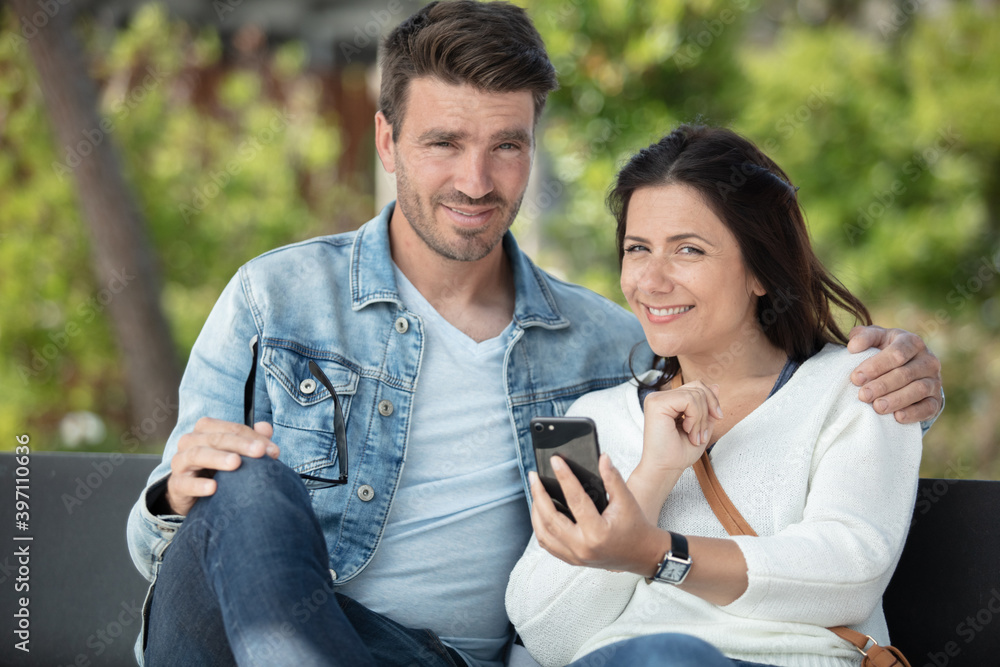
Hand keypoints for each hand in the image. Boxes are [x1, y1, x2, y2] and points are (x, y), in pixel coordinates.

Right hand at [164, 418, 279, 515]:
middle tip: (260, 452)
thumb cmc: (217, 468)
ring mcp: (180, 462)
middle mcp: (190, 441)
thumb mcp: (236, 452)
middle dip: (240, 444)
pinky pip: (184, 483)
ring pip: (197, 454)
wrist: (192, 494)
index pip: (231, 428)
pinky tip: (213, 488)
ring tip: (236, 463)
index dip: (253, 437)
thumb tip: (266, 428)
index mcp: (206, 430)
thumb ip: (252, 439)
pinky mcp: (176, 484)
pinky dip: (198, 485)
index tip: (273, 450)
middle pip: (216, 438)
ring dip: (218, 458)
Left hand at [528, 454, 663, 576]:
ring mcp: (575, 556)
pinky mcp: (571, 559)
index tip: (555, 461)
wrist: (641, 554)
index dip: (564, 477)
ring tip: (535, 491)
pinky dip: (540, 527)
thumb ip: (613, 478)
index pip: (575, 500)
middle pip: (550, 518)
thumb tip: (602, 458)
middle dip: (538, 494)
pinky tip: (540, 512)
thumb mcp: (627, 500)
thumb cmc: (635, 527)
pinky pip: (547, 544)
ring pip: (543, 533)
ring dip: (536, 511)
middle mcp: (582, 547)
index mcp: (597, 532)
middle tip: (534, 476)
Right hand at [641, 380, 721, 472]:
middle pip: (698, 387)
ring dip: (701, 420)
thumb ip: (707, 407)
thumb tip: (716, 385)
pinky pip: (689, 400)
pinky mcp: (656, 403)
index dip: (712, 401)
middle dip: (708, 412)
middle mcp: (660, 397)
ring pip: (695, 394)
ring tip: (694, 437)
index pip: (697, 387)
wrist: (665, 469)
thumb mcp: (702, 427)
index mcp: (669, 401)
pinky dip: (695, 418)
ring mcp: (656, 398)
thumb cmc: (680, 453)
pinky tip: (687, 431)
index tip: (717, 419)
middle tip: (701, 435)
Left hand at [847, 325, 942, 423]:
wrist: (909, 367)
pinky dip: (914, 413)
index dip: (876, 366)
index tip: (856, 378)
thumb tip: (853, 346)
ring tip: (877, 407)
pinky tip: (898, 417)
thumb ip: (863, 336)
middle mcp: (928, 360)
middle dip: (882, 386)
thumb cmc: (885, 350)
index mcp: (912, 342)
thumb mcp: (875, 338)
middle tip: (863, 396)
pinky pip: (929, 407)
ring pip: (918, 390)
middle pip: (905, 374)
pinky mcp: (936, 400)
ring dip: (896, 400)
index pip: (897, 354)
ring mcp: (934, 380)